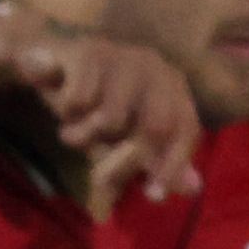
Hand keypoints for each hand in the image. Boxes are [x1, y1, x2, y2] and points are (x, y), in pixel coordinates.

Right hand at [14, 23, 201, 202]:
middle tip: (97, 179)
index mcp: (173, 86)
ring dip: (82, 137)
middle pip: (156, 128)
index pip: (186, 129)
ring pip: (111, 119)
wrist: (55, 61)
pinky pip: (80, 103)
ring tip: (72, 133)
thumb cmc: (99, 101)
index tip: (153, 196)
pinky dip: (67, 114)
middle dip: (122, 161)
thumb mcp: (128, 136)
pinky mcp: (90, 52)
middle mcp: (155, 68)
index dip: (173, 164)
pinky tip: (65, 108)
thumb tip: (193, 188)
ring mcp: (124, 57)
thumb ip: (156, 160)